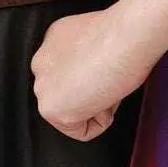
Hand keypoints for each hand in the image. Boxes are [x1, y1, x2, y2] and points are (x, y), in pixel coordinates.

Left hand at [30, 0, 167, 137]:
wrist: (126, 36)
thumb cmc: (124, 35)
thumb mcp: (96, 42)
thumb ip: (85, 60)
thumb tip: (94, 77)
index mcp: (53, 42)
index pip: (69, 74)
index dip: (96, 78)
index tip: (108, 71)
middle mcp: (41, 62)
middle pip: (69, 95)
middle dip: (92, 94)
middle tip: (110, 79)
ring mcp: (43, 87)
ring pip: (73, 112)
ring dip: (97, 105)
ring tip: (108, 84)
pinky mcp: (51, 109)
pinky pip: (81, 131)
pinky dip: (101, 122)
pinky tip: (106, 96)